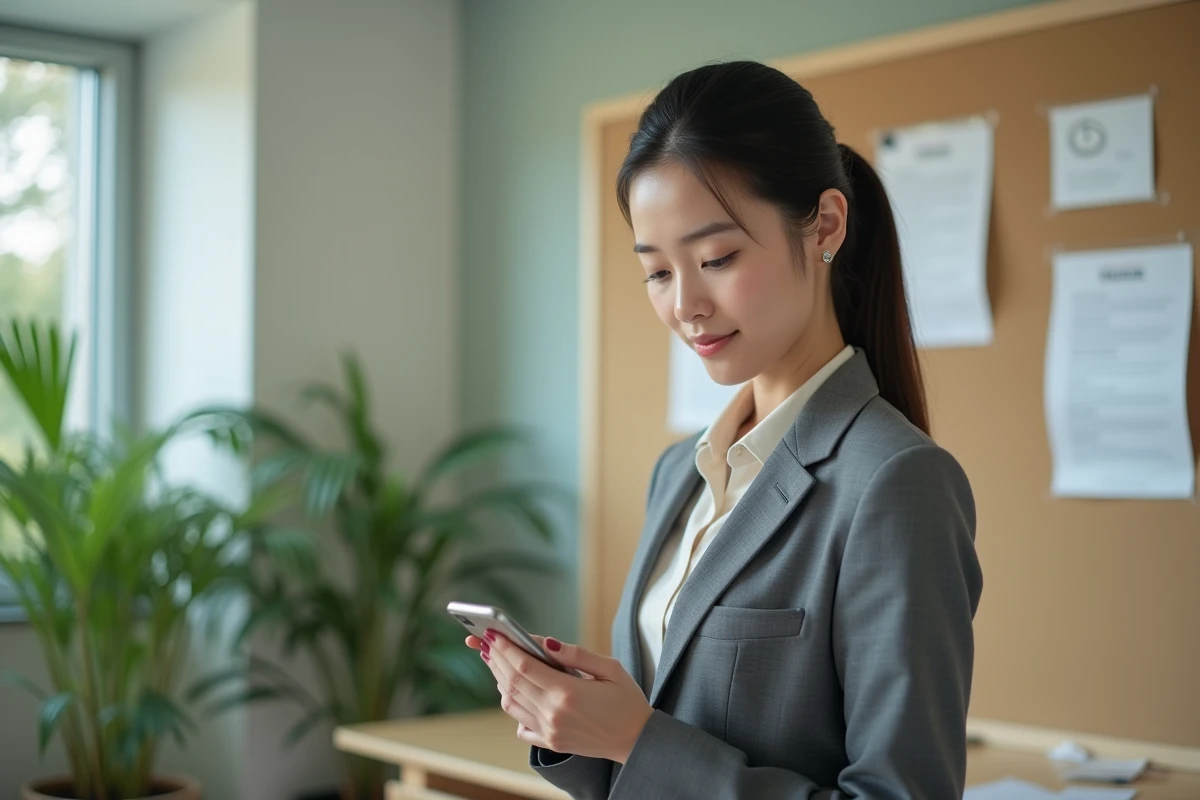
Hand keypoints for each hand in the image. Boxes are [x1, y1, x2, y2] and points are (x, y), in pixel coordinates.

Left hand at [464, 631, 652, 762]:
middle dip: (497, 659)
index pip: (524, 666)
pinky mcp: (551, 742)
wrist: (637, 740)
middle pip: (512, 682)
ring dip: (499, 680)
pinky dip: (512, 706)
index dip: (505, 648)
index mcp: (568, 693)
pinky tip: (513, 692)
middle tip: (486, 642)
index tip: (493, 633)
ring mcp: (550, 731)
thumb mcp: (610, 668)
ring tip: (495, 661)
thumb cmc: (627, 701)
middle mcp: (554, 714)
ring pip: (511, 703)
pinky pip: (520, 724)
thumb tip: (547, 643)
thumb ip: (576, 654)